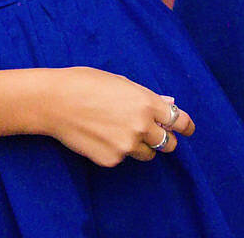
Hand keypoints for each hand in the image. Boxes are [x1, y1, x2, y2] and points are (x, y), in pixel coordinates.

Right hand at [45, 67, 194, 166]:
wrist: (55, 101)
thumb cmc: (87, 84)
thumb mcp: (122, 83)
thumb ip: (149, 97)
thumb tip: (169, 105)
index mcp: (146, 102)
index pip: (179, 121)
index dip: (186, 127)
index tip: (187, 130)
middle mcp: (141, 126)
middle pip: (168, 143)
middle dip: (165, 139)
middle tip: (155, 135)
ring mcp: (126, 145)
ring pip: (148, 154)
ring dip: (143, 146)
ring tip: (122, 132)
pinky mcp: (111, 159)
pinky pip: (124, 158)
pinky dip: (118, 150)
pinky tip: (101, 136)